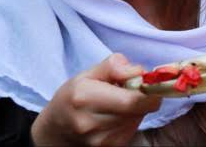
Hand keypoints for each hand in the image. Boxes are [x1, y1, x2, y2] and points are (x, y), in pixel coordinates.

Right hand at [31, 54, 161, 146]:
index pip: (133, 100)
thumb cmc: (73, 97)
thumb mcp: (88, 74)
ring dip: (136, 109)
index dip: (149, 91)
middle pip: (139, 109)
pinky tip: (115, 116)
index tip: (149, 83)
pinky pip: (131, 129)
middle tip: (131, 90)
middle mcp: (92, 122)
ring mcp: (100, 140)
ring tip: (118, 103)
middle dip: (143, 97)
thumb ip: (114, 66)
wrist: (56, 129)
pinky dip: (130, 120)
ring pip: (137, 119)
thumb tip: (138, 71)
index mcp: (86, 98)